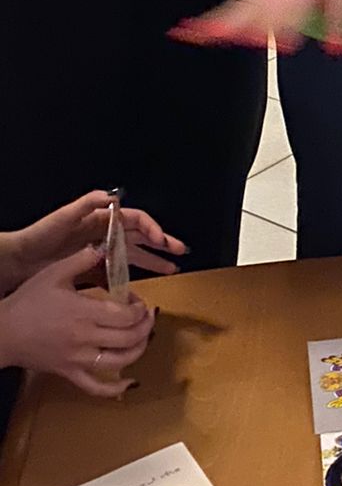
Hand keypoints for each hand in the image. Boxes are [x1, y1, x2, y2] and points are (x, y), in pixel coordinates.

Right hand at [0, 246, 153, 398]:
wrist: (3, 333)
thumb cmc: (28, 301)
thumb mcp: (54, 273)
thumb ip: (82, 259)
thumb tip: (105, 247)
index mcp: (84, 313)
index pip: (125, 316)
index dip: (140, 309)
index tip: (141, 301)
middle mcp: (85, 339)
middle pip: (128, 339)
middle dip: (145, 326)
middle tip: (148, 315)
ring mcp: (78, 360)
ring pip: (119, 362)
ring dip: (139, 350)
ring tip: (144, 337)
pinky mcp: (69, 374)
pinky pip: (96, 388)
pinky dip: (115, 389)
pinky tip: (130, 383)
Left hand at [7, 192, 185, 291]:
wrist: (17, 262)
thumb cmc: (41, 236)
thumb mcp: (64, 218)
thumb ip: (87, 204)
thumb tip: (114, 196)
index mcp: (102, 220)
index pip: (136, 220)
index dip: (152, 228)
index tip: (162, 241)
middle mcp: (105, 235)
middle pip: (140, 238)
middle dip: (161, 244)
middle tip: (180, 251)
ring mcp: (99, 254)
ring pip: (133, 256)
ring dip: (153, 261)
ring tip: (172, 269)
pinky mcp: (91, 272)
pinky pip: (117, 275)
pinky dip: (132, 281)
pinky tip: (142, 290)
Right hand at [171, 0, 341, 54]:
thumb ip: (340, 24)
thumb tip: (341, 52)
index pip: (291, 15)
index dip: (289, 28)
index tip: (287, 42)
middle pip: (257, 15)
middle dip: (248, 28)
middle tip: (236, 39)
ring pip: (234, 15)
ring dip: (216, 27)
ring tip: (190, 35)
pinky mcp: (245, 0)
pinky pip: (223, 14)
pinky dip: (204, 23)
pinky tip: (184, 32)